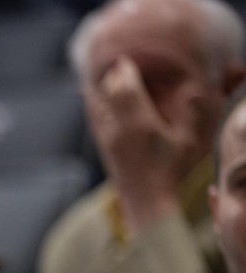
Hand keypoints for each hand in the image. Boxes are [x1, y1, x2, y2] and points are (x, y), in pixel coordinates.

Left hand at [85, 56, 201, 231]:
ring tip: (104, 75)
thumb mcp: (189, 142)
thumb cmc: (172, 172)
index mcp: (139, 123)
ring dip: (100, 88)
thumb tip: (194, 90)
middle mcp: (119, 129)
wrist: (147, 201)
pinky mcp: (103, 149)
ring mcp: (108, 139)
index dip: (124, 71)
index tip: (126, 59)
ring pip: (98, 106)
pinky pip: (94, 120)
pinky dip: (92, 105)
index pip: (126, 89)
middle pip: (109, 93)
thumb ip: (193, 114)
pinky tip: (91, 98)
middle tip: (117, 63)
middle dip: (112, 76)